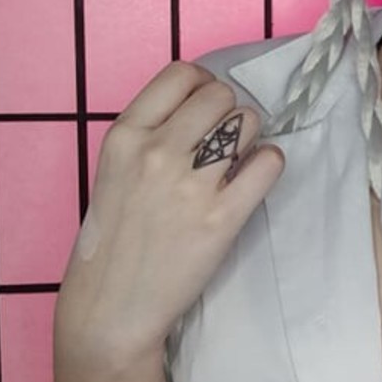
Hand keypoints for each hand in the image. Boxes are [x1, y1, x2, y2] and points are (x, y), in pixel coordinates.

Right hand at [54, 63, 284, 378]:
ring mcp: (191, 184)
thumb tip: (203, 106)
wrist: (112, 306)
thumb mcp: (114, 171)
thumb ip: (150, 135)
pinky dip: (269, 164)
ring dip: (250, 138)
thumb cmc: (114, 239)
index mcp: (125, 135)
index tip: (206, 108)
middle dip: (228, 113)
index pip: (181, 74)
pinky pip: (268, 163)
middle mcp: (157, 151)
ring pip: (248, 122)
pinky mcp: (222, 217)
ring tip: (236, 163)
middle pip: (221, 94)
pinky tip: (254, 179)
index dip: (203, 85)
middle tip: (224, 142)